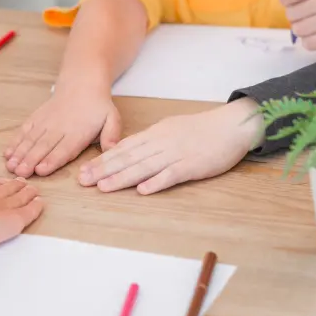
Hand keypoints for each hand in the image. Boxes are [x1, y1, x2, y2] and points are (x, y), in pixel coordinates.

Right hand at [0, 178, 43, 253]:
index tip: (0, 181)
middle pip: (5, 190)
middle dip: (14, 185)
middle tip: (21, 179)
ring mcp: (3, 208)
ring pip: (20, 198)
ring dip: (27, 193)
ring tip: (34, 189)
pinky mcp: (15, 219)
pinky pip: (29, 212)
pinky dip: (36, 207)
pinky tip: (41, 203)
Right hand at [5, 86, 120, 177]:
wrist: (82, 83)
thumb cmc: (97, 107)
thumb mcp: (112, 118)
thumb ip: (111, 135)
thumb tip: (111, 150)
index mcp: (78, 132)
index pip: (64, 148)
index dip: (52, 160)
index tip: (41, 170)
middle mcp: (59, 128)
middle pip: (43, 146)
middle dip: (31, 160)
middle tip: (20, 172)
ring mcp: (46, 122)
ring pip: (31, 139)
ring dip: (20, 153)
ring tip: (10, 165)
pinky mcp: (36, 118)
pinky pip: (24, 130)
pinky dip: (15, 141)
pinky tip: (7, 153)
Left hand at [78, 98, 263, 194]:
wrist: (231, 125)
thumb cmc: (202, 129)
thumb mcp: (171, 129)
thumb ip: (151, 141)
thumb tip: (129, 150)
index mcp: (155, 134)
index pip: (123, 148)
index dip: (102, 160)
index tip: (84, 170)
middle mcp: (161, 143)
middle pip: (128, 158)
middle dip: (103, 170)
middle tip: (83, 181)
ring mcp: (176, 154)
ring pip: (144, 167)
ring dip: (122, 177)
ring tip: (103, 187)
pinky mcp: (193, 165)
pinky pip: (172, 174)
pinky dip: (157, 182)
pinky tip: (142, 190)